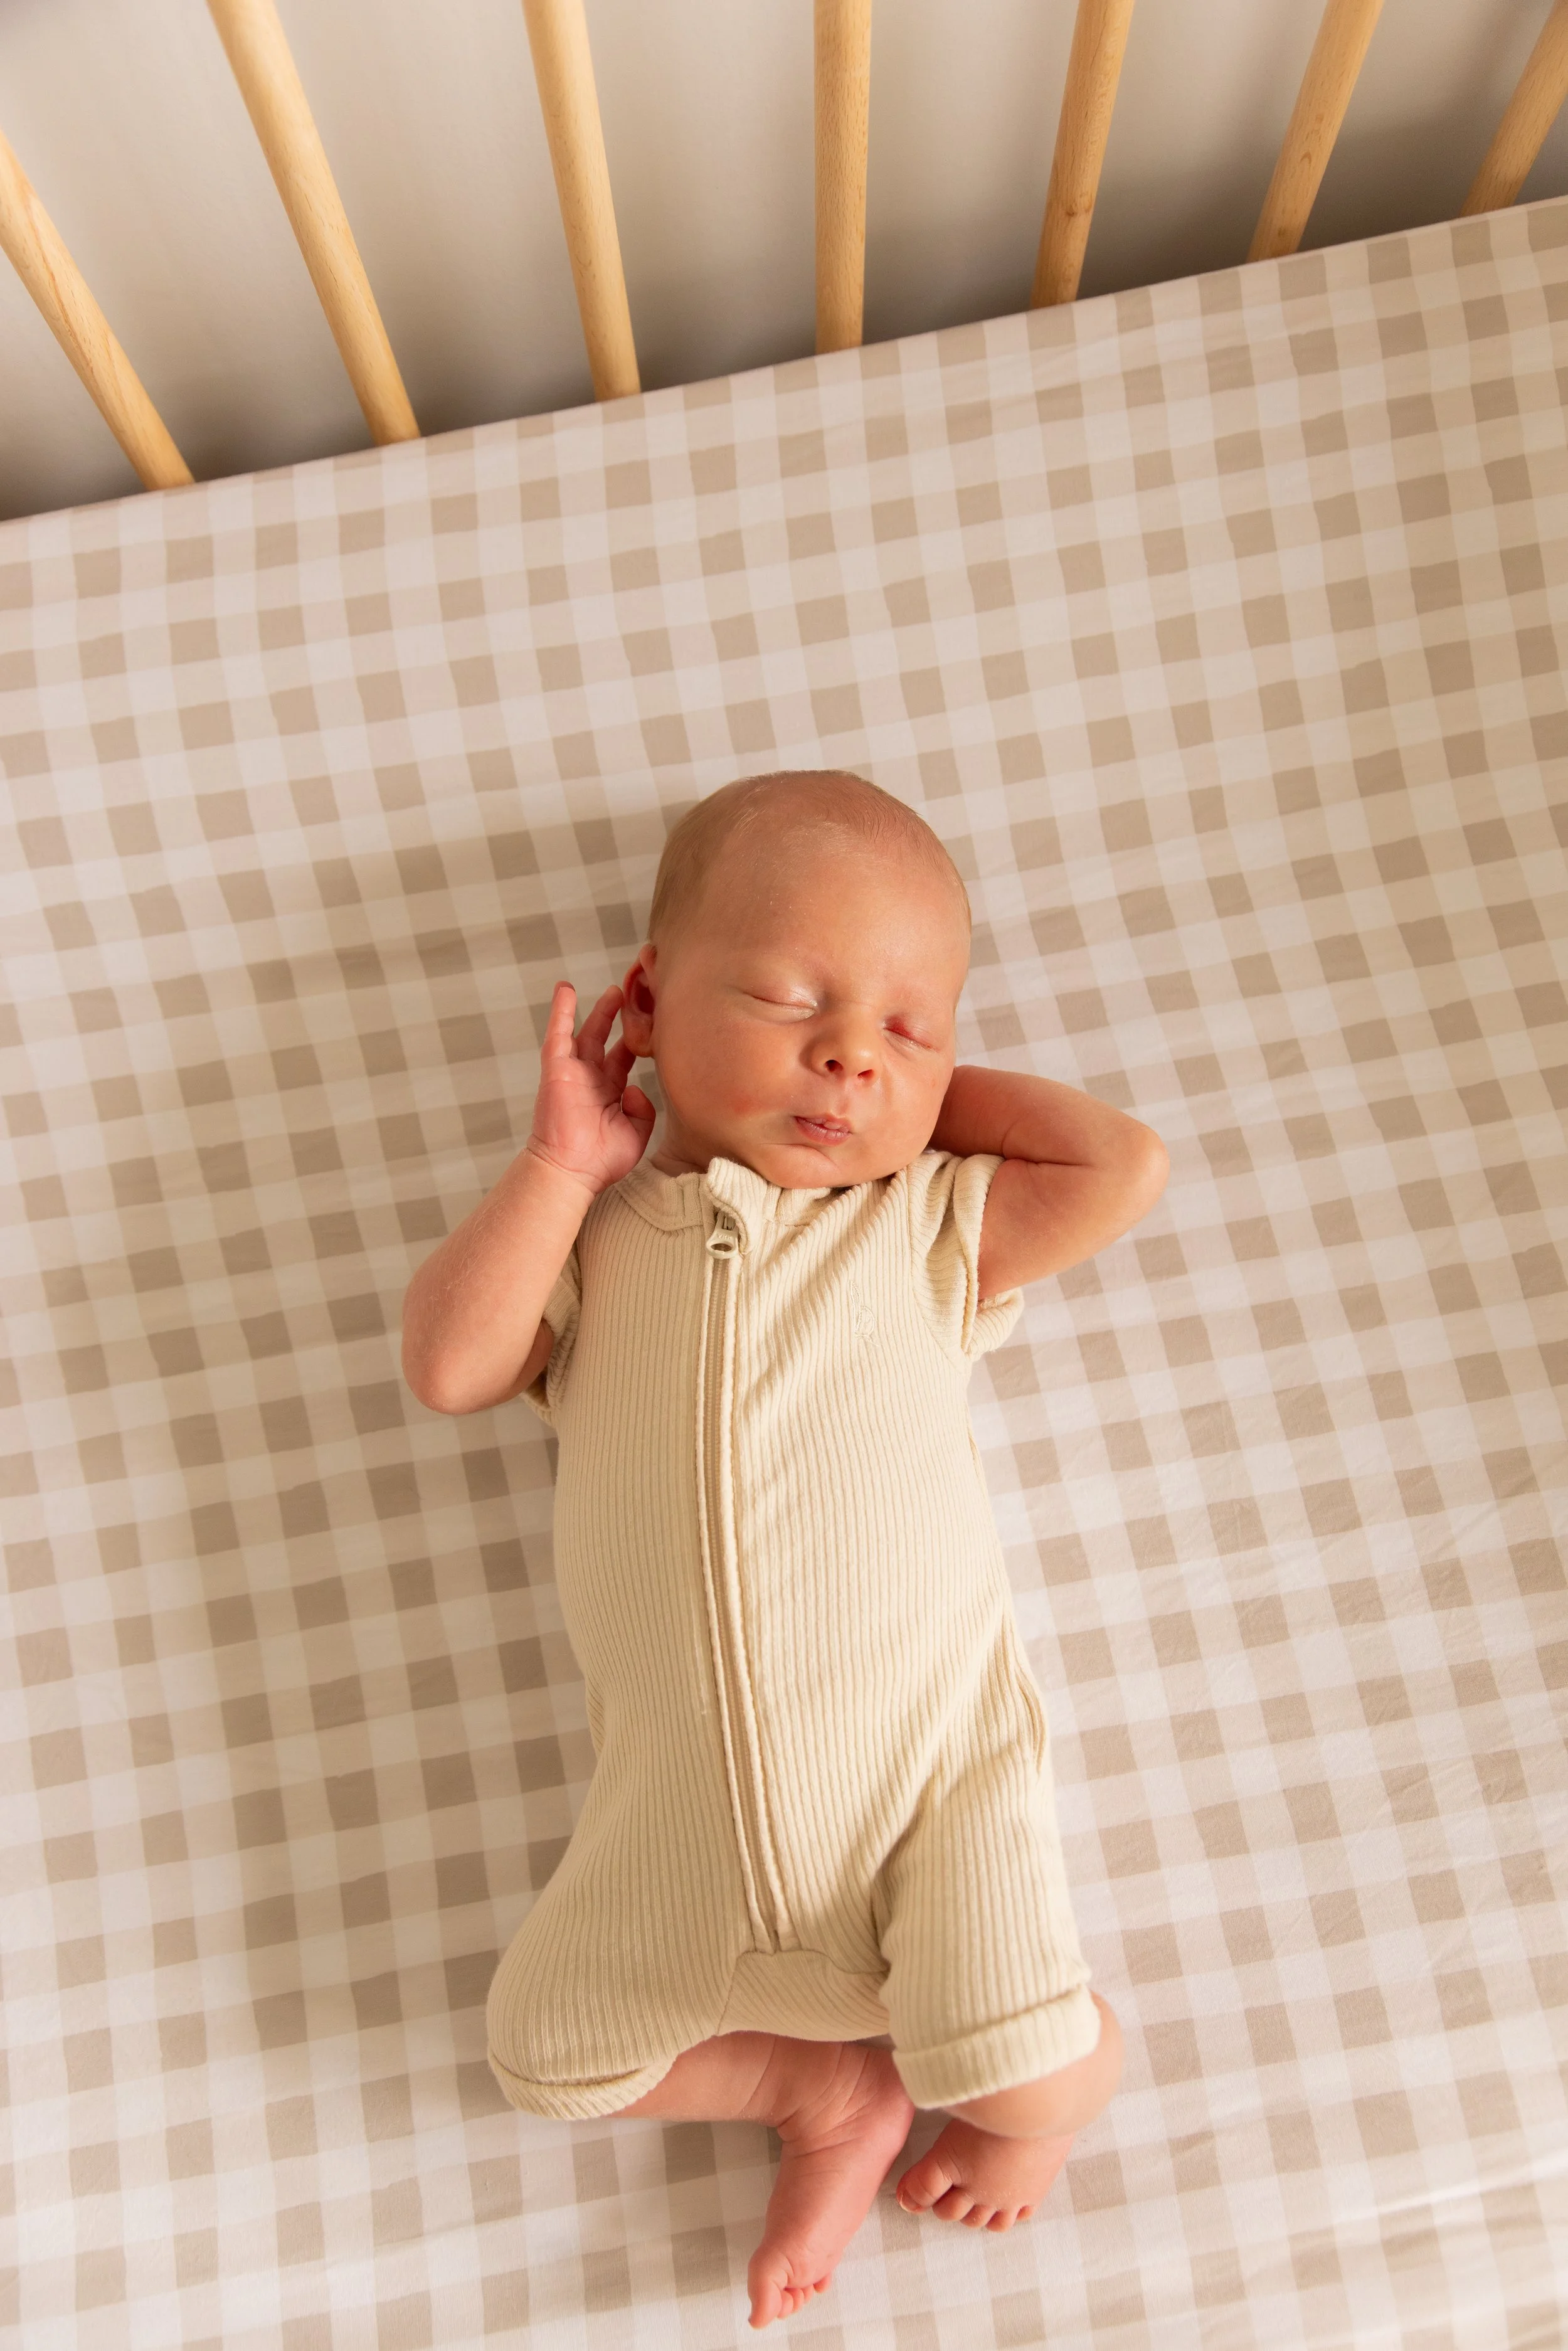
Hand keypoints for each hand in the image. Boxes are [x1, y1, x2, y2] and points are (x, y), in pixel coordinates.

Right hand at [525, 981, 655, 1195]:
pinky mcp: (556, 1069)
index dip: (636, 1041)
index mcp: (609, 1092)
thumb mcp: (635, 1134)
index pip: (624, 1059)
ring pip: (585, 1033)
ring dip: (598, 1011)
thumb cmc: (600, 1161)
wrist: (571, 1172)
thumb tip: (637, 1088)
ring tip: (614, 991)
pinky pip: (557, 1035)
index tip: (653, 1021)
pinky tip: (565, 990)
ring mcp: (573, 1073)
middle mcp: (591, 1079)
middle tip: (633, 996)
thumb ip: (643, 1110)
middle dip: (618, 1018)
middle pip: (606, 1040)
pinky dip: (560, 1012)